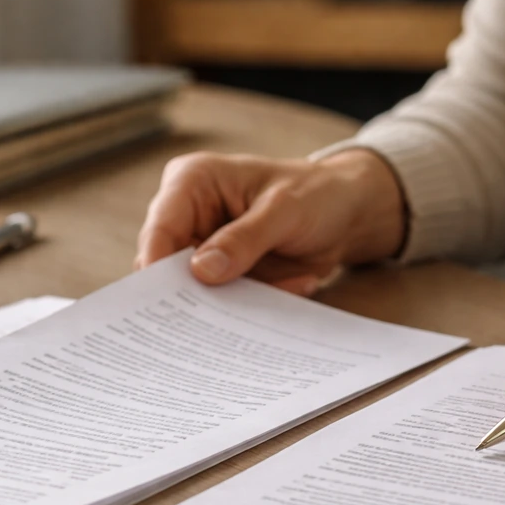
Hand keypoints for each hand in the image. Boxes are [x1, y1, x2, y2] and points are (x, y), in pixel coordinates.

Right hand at [135, 149, 405, 295]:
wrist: (348, 214)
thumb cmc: (316, 193)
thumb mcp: (285, 210)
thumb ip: (244, 239)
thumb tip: (201, 271)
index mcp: (191, 183)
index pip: (159, 228)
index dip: (156, 267)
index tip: (164, 302)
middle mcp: (189, 217)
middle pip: (165, 267)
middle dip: (189, 296)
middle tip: (213, 321)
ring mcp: (204, 250)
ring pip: (191, 293)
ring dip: (229, 305)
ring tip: (271, 295)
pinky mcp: (223, 277)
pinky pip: (224, 304)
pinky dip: (254, 305)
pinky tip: (296, 284)